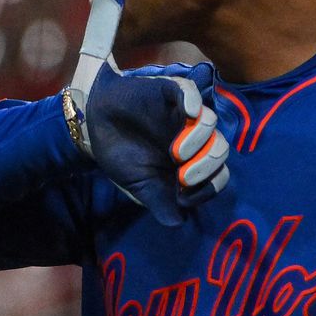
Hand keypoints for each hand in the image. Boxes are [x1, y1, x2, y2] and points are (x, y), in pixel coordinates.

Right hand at [76, 62, 229, 226]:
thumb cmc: (121, 155)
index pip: (219, 174)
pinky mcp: (172, 92)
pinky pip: (192, 94)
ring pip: (210, 123)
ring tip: (177, 153)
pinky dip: (194, 102)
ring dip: (200, 141)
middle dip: (207, 166)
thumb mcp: (140, 185)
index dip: (209, 186)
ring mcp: (185, 115)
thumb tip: (179, 223)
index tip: (184, 195)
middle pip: (221, 149)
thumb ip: (160, 203)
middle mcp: (195, 138)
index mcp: (192, 162)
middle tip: (183, 176)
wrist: (94, 124)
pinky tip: (188, 112)